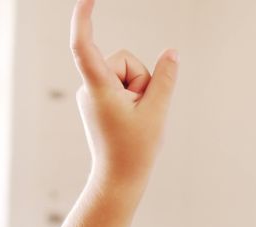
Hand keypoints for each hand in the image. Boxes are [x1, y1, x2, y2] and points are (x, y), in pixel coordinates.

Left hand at [71, 0, 178, 185]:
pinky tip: (133, 120)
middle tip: (143, 112)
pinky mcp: (100, 101)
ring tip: (137, 119)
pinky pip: (124, 86)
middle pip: (125, 61)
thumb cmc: (135, 150)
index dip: (83, 19)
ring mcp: (94, 95)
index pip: (84, 45)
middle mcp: (90, 88)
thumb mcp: (157, 111)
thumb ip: (166, 79)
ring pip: (127, 74)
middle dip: (142, 79)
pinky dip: (135, 97)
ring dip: (140, 91)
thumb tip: (172, 53)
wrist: (119, 179)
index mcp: (98, 88)